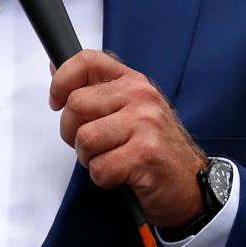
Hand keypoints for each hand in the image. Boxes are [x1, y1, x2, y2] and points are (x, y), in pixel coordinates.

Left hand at [49, 50, 205, 226]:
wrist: (191, 186)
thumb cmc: (153, 149)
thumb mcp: (128, 110)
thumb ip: (95, 90)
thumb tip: (54, 65)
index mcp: (133, 82)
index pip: (87, 61)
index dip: (62, 80)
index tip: (57, 101)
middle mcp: (141, 97)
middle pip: (75, 104)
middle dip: (72, 132)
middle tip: (94, 146)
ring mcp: (145, 124)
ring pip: (84, 137)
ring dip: (88, 158)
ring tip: (111, 160)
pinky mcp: (145, 154)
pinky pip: (99, 167)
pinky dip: (103, 178)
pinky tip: (122, 176)